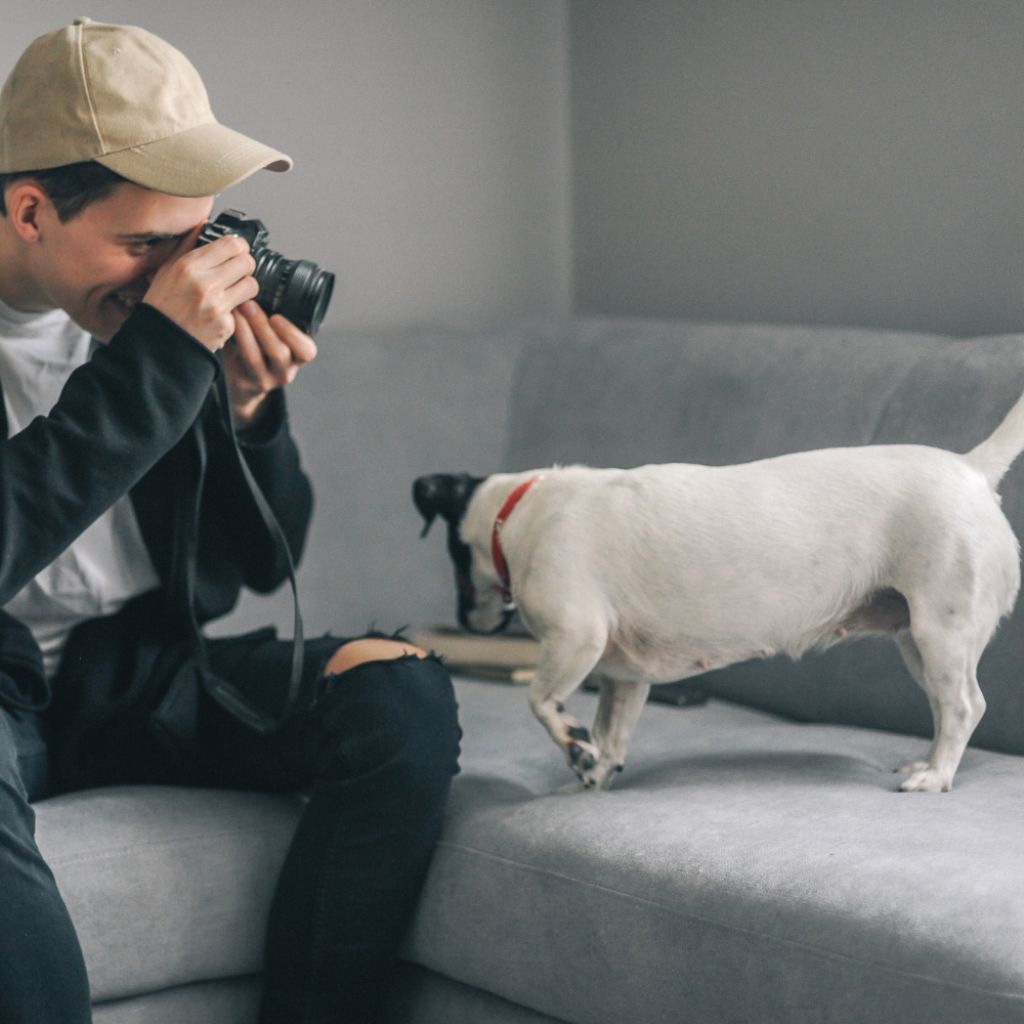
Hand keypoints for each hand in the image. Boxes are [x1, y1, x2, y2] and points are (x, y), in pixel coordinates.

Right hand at [143, 230, 258, 350]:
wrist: (159, 343)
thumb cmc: (162, 305)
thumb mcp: (166, 270)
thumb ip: (187, 245)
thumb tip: (204, 223)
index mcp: (189, 266)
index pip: (232, 244)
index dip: (239, 247)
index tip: (236, 252)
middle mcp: (204, 284)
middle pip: (247, 262)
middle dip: (244, 266)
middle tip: (236, 272)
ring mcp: (217, 305)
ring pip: (251, 285)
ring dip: (245, 287)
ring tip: (231, 291)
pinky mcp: (225, 324)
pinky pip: (242, 310)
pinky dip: (234, 311)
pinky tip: (218, 313)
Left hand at [223, 300, 317, 428]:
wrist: (246, 380)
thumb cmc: (264, 347)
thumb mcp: (278, 335)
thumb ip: (277, 317)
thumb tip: (265, 280)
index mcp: (299, 357)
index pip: (306, 350)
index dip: (293, 335)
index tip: (277, 317)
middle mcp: (285, 371)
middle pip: (279, 353)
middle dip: (262, 327)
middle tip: (248, 303)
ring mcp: (264, 379)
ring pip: (254, 358)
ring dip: (244, 330)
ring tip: (235, 309)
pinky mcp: (243, 382)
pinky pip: (235, 361)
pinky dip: (230, 339)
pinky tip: (224, 323)